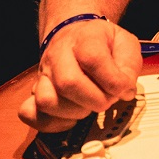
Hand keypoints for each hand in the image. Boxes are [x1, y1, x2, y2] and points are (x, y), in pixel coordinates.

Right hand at [18, 18, 142, 131]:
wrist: (74, 35)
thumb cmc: (102, 43)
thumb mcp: (125, 44)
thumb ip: (128, 66)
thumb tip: (124, 91)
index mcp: (84, 39)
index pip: (93, 59)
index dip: (112, 80)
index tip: (123, 88)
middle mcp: (58, 56)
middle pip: (68, 83)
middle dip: (95, 100)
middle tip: (107, 99)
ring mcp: (43, 75)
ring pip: (47, 100)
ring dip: (74, 112)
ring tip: (88, 107)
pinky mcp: (34, 93)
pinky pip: (30, 113)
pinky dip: (51, 123)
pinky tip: (70, 118)